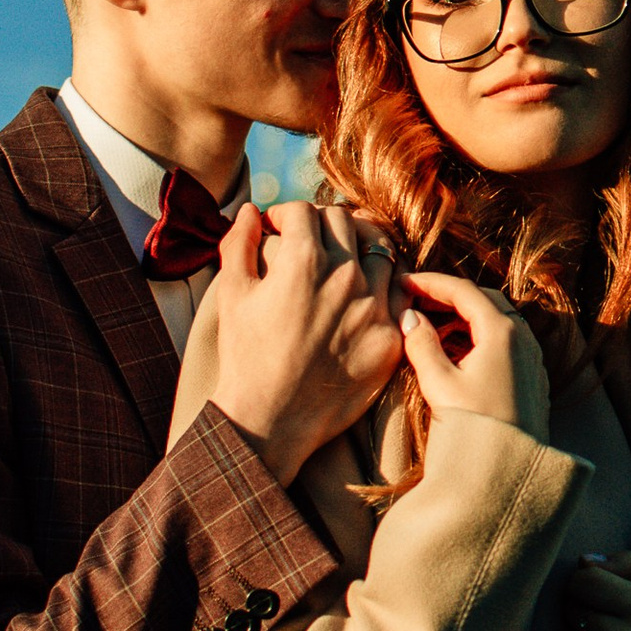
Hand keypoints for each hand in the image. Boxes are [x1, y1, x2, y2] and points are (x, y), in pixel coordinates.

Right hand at [212, 200, 402, 484]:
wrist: (270, 420)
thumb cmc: (244, 356)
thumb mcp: (231, 294)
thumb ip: (238, 242)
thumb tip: (251, 210)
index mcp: (303, 261)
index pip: (304, 211)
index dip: (285, 215)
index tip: (276, 228)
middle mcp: (345, 277)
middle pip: (343, 223)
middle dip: (319, 224)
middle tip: (307, 240)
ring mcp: (374, 307)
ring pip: (379, 250)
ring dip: (357, 246)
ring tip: (342, 258)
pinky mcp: (390, 337)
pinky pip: (399, 292)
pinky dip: (383, 282)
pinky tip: (365, 290)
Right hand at [399, 271, 549, 440]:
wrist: (509, 474)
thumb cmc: (473, 429)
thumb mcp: (439, 384)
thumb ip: (422, 345)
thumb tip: (410, 317)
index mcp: (501, 332)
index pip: (464, 291)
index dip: (431, 283)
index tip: (405, 281)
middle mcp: (523, 340)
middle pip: (482, 301)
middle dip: (448, 297)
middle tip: (415, 301)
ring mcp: (530, 359)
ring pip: (495, 322)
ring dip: (463, 319)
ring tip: (430, 329)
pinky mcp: (530, 380)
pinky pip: (503, 343)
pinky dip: (476, 338)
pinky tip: (455, 354)